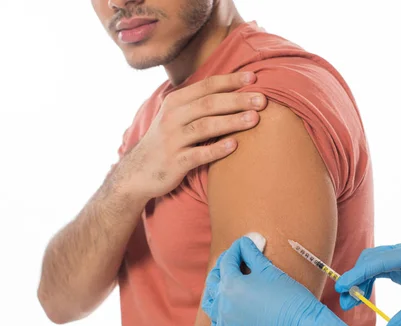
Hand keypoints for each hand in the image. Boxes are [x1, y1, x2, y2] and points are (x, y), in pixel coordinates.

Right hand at [113, 72, 266, 201]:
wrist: (138, 173)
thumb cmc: (167, 141)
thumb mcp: (176, 116)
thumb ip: (199, 103)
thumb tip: (234, 89)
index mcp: (175, 102)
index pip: (206, 86)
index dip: (231, 81)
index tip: (254, 78)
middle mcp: (172, 117)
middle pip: (209, 104)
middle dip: (237, 100)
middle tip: (262, 100)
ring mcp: (172, 140)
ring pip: (205, 126)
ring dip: (231, 121)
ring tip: (254, 119)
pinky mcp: (175, 162)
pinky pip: (198, 154)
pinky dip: (217, 150)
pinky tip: (234, 146)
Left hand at [202, 236, 370, 325]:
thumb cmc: (288, 296)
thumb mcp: (268, 270)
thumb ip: (252, 254)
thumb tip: (246, 240)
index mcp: (231, 285)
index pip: (227, 261)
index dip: (235, 249)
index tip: (244, 243)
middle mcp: (222, 304)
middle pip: (214, 280)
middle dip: (222, 267)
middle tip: (234, 259)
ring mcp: (225, 323)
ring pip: (210, 302)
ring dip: (216, 290)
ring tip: (227, 282)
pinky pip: (216, 324)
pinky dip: (218, 314)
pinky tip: (229, 308)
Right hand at [336, 240, 400, 325]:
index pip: (377, 261)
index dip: (357, 274)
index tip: (341, 287)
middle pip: (370, 259)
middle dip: (355, 279)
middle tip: (345, 300)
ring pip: (372, 264)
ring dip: (359, 281)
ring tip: (350, 302)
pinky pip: (379, 270)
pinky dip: (368, 281)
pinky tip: (362, 295)